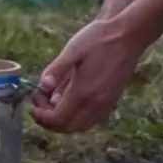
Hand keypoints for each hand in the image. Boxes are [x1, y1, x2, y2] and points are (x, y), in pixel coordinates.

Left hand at [32, 16, 142, 133]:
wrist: (129, 34)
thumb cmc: (99, 39)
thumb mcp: (73, 49)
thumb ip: (56, 70)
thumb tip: (43, 86)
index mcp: (83, 93)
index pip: (57, 120)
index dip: (41, 116)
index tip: (33, 102)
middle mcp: (96, 104)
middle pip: (67, 128)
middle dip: (49, 120)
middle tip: (40, 102)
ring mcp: (106, 104)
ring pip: (80, 126)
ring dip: (63, 120)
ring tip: (54, 100)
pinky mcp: (112, 100)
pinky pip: (92, 120)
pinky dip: (78, 118)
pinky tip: (72, 100)